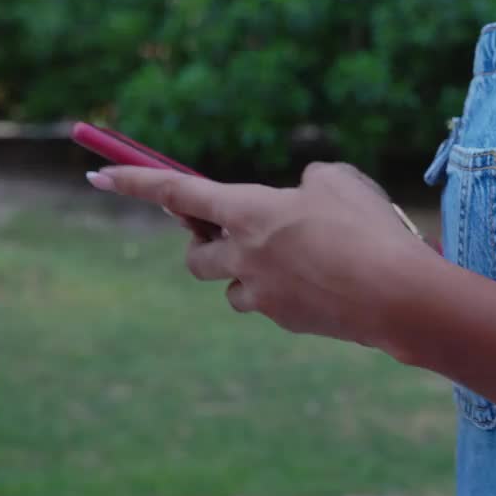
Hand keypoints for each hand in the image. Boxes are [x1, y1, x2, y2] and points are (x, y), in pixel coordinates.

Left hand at [87, 162, 434, 351]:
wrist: (398, 295)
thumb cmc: (368, 227)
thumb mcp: (338, 180)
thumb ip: (305, 182)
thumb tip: (298, 197)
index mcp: (249, 211)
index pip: (177, 192)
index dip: (134, 181)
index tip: (97, 174)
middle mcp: (244, 255)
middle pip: (195, 256)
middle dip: (203, 244)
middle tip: (230, 230)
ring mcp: (263, 295)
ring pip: (232, 286)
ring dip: (247, 271)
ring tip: (296, 257)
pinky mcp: (287, 321)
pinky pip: (272, 303)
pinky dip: (288, 289)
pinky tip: (329, 279)